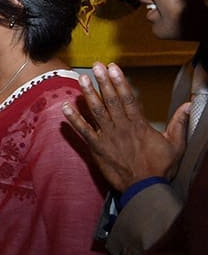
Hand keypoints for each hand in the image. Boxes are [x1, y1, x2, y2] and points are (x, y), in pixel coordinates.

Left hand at [62, 62, 187, 190]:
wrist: (145, 188)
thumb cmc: (160, 167)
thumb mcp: (175, 144)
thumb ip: (179, 123)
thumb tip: (188, 105)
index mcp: (139, 125)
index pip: (128, 98)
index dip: (120, 81)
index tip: (114, 67)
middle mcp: (121, 127)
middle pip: (111, 100)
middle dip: (103, 82)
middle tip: (96, 66)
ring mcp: (107, 137)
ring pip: (96, 112)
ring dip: (88, 95)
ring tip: (81, 79)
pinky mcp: (97, 148)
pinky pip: (83, 132)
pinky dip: (74, 120)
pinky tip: (65, 107)